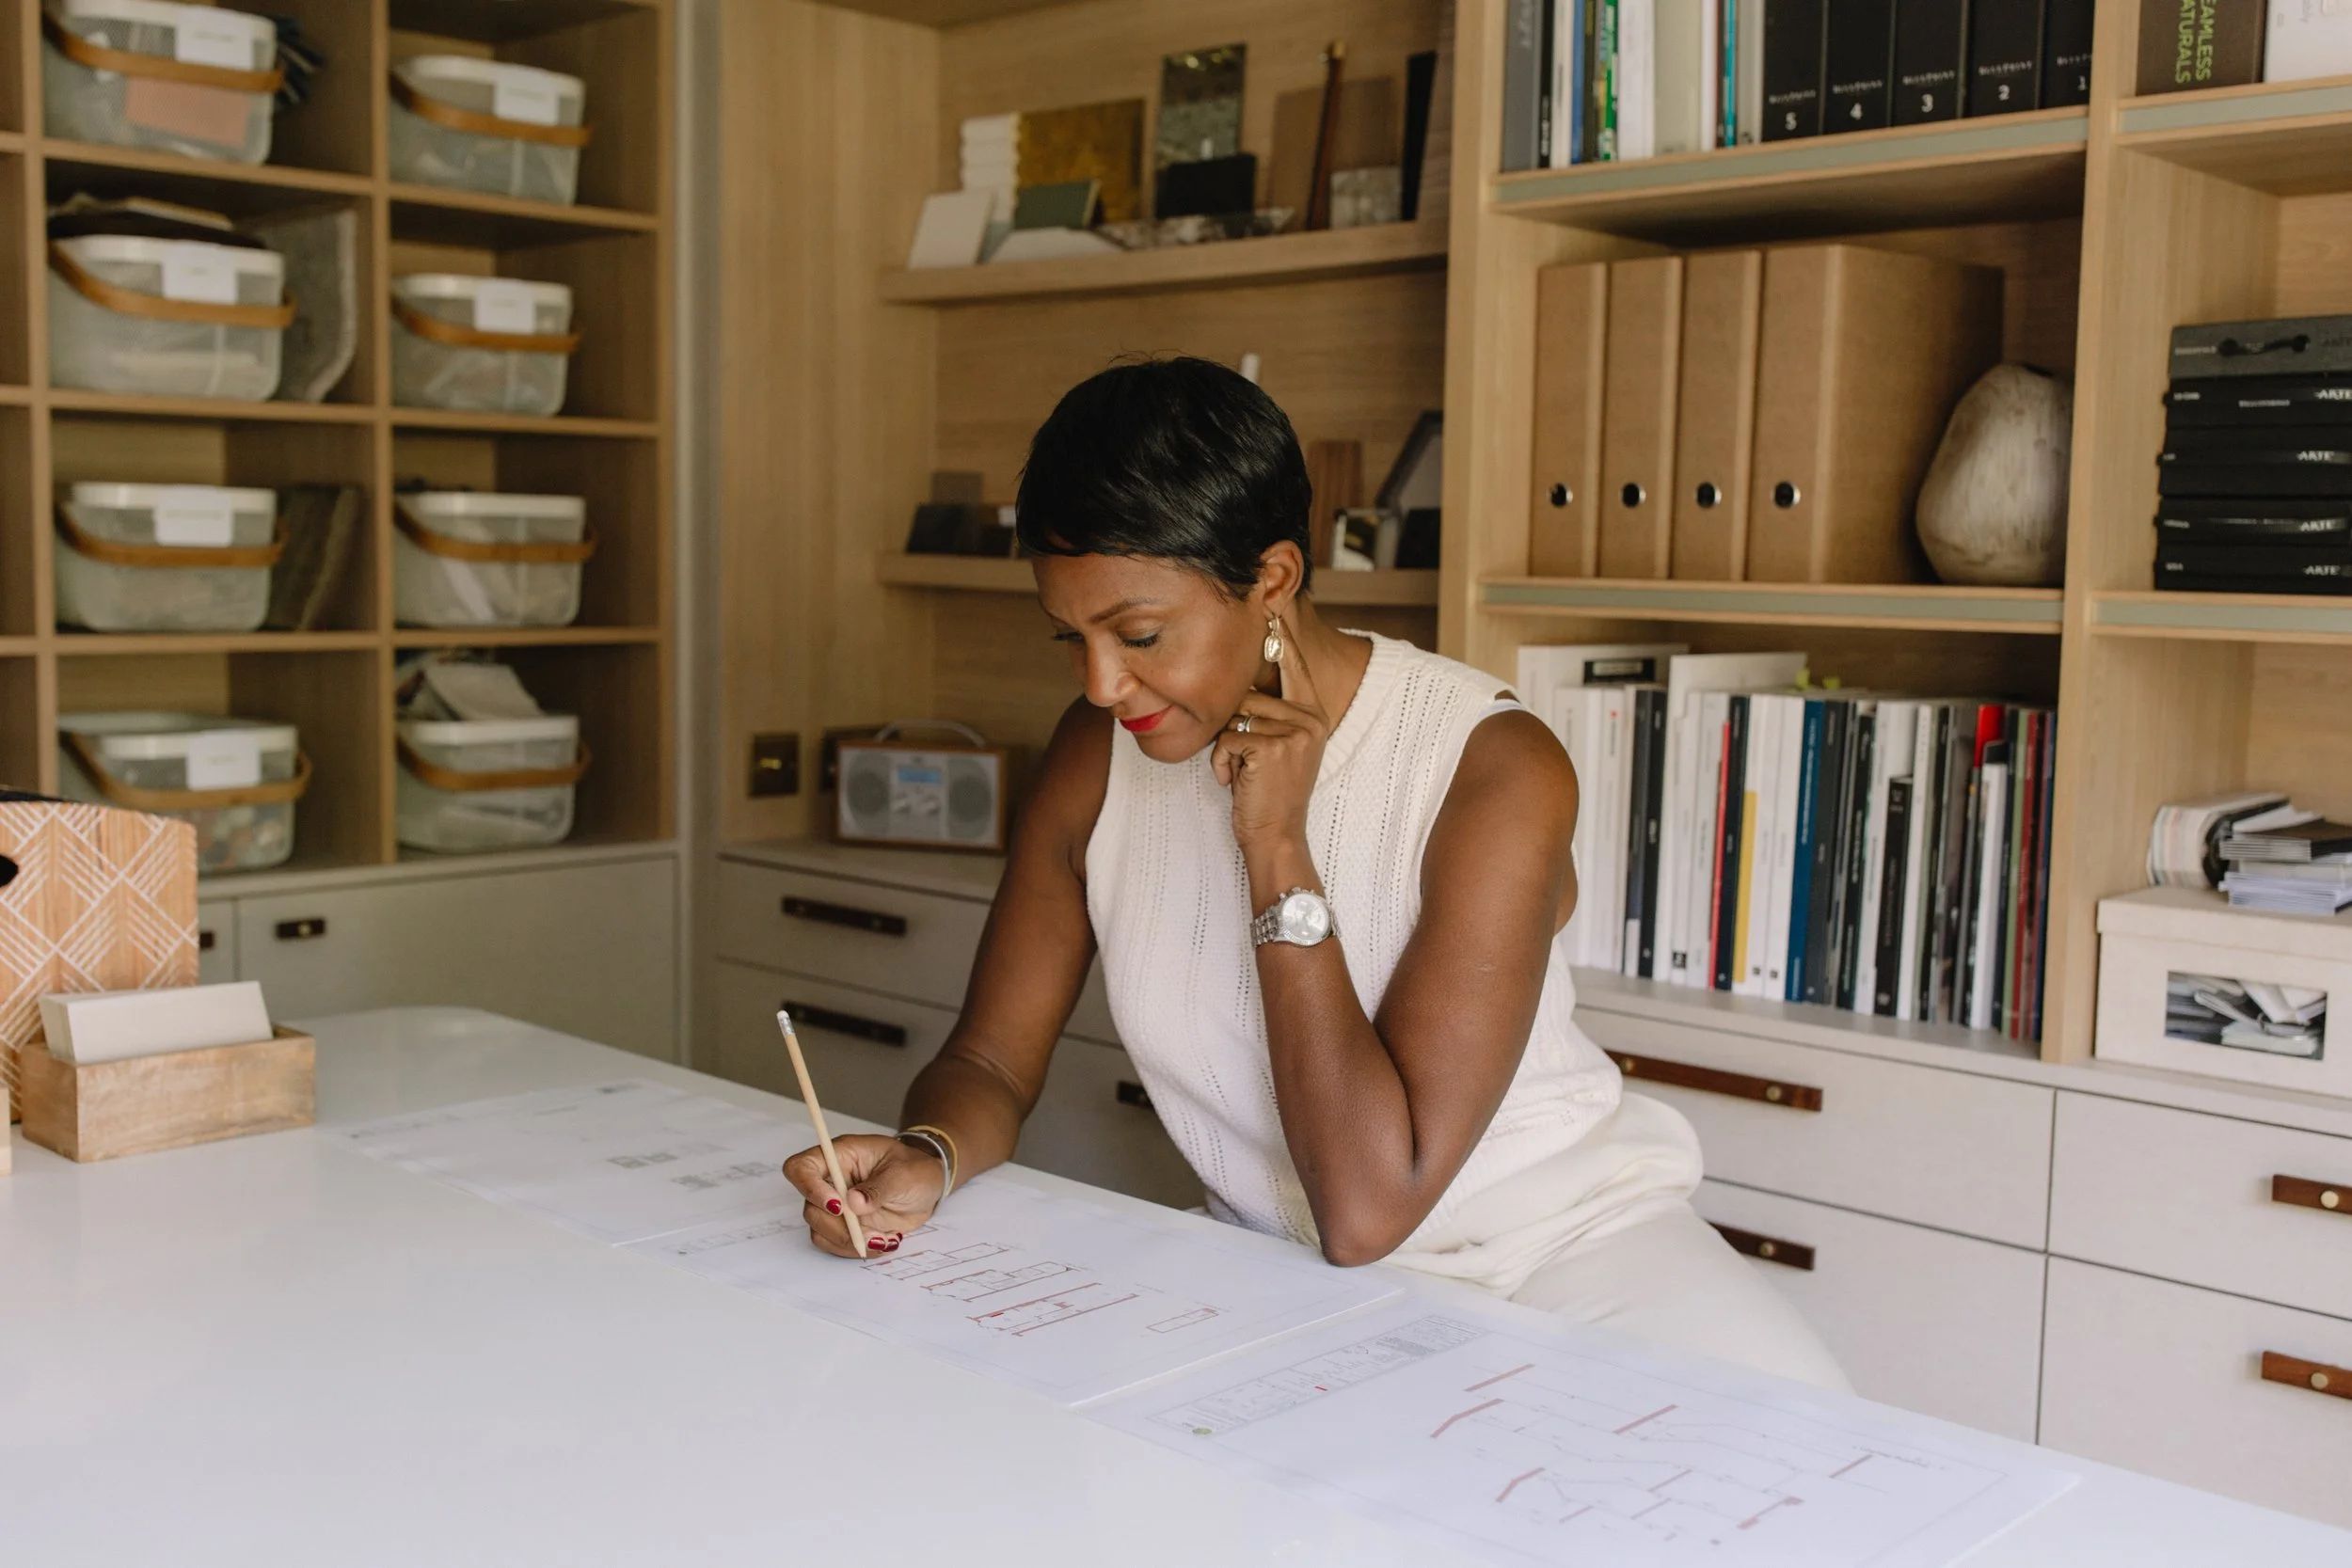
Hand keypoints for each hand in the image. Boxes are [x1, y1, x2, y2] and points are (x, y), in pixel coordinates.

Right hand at [782, 1133, 944, 1257]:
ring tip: (885, 1238)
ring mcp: (836, 1205)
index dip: (810, 1188)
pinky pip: (835, 1243)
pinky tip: (883, 1241)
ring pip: (820, 1230)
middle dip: (840, 1227)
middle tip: (873, 1234)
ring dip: (850, 1241)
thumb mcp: (904, 1174)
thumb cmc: (915, 1170)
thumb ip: (878, 1188)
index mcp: (841, 1156)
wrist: (928, 1188)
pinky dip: (857, 1248)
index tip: (838, 1207)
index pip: (802, 1168)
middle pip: (810, 1207)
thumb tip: (852, 1203)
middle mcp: (832, 1180)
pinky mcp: (844, 1225)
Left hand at [1211, 605, 1333, 857]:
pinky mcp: (1271, 746)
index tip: (1274, 603)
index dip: (1281, 634)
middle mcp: (1310, 718)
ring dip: (1226, 747)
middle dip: (1234, 727)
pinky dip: (1220, 762)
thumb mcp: (1276, 746)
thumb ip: (1270, 712)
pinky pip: (1226, 737)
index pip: (1294, 663)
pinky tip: (1236, 782)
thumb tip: (1243, 675)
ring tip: (1242, 773)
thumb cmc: (1267, 792)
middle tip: (1247, 764)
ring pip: (1235, 715)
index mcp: (1314, 714)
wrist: (1275, 836)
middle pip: (1250, 692)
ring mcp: (1294, 732)